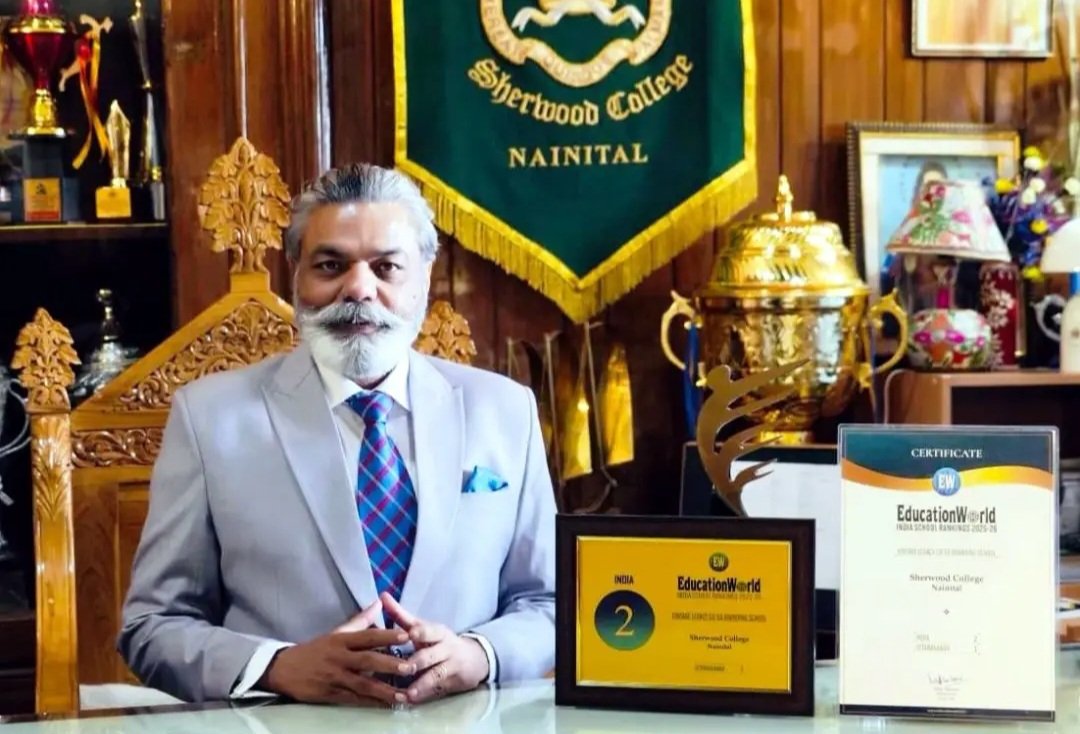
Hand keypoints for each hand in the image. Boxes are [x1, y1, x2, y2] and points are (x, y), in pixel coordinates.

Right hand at [259, 599, 416, 705]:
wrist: (283, 669)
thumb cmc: (315, 649)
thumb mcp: (336, 632)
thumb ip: (360, 620)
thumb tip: (380, 602)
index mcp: (341, 640)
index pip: (367, 636)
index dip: (387, 635)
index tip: (407, 635)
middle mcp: (339, 658)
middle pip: (367, 660)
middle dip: (389, 664)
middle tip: (411, 667)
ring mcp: (334, 677)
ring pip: (362, 684)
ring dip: (384, 690)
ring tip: (403, 695)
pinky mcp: (329, 694)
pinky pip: (353, 699)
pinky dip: (369, 702)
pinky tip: (385, 705)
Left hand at [381, 592, 489, 703]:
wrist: (473, 658)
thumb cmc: (438, 641)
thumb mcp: (422, 627)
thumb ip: (401, 615)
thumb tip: (382, 596)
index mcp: (436, 632)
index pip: (429, 630)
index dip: (421, 632)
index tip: (411, 634)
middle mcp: (445, 647)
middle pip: (432, 654)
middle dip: (419, 661)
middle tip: (405, 667)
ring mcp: (450, 665)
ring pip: (436, 674)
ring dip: (422, 684)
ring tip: (409, 693)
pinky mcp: (452, 682)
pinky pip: (438, 689)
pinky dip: (425, 695)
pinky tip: (413, 700)